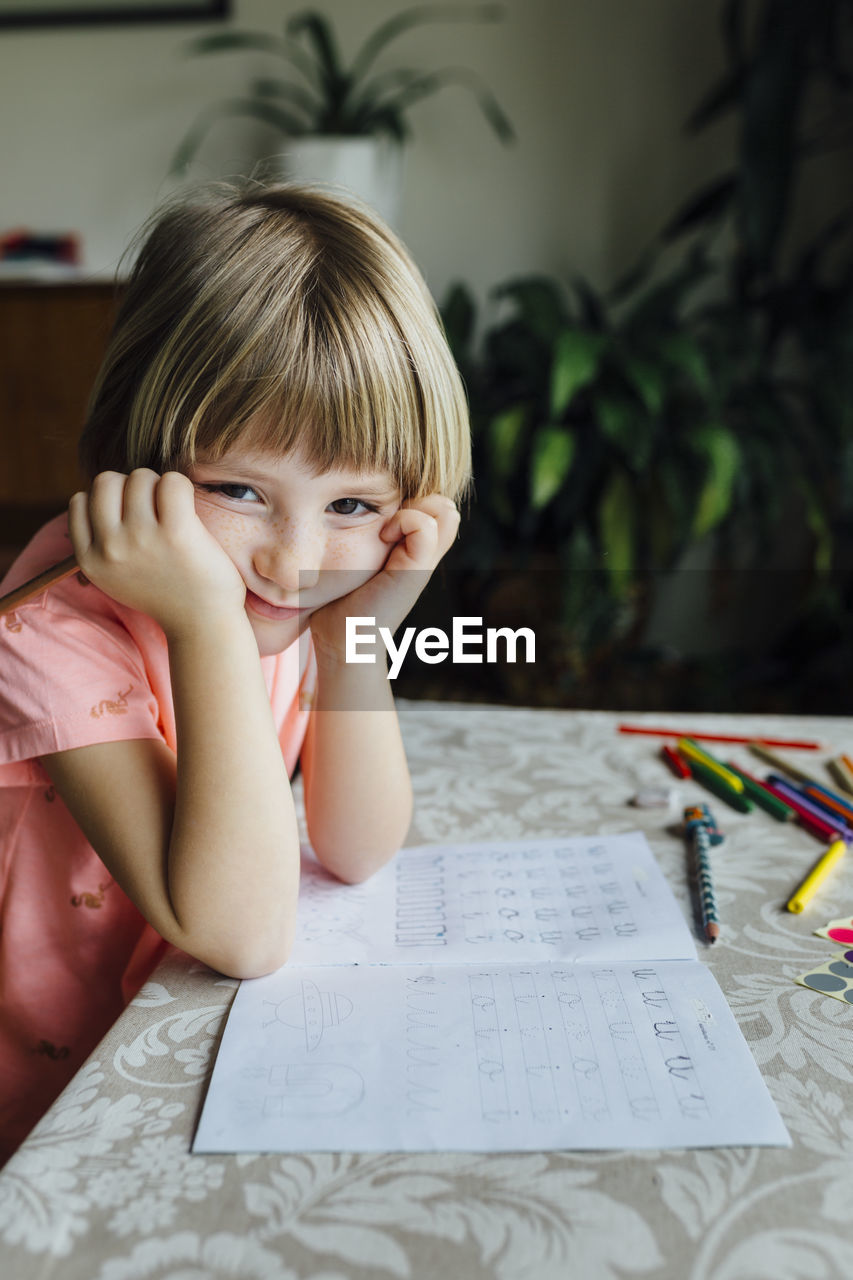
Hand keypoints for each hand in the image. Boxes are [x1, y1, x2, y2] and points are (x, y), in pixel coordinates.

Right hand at [68, 469, 247, 636]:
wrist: (202, 623)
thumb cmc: (165, 593)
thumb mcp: (115, 577)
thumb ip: (101, 544)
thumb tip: (96, 497)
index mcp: (89, 560)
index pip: (79, 502)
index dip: (107, 500)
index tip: (129, 515)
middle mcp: (110, 548)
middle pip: (106, 481)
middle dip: (130, 486)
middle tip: (153, 507)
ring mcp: (141, 538)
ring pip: (139, 477)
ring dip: (158, 485)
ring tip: (173, 508)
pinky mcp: (176, 532)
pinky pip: (172, 482)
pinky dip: (181, 485)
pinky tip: (188, 506)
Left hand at [308, 494, 460, 658]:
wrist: (343, 640)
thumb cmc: (340, 601)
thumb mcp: (353, 559)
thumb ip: (362, 538)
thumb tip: (351, 506)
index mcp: (413, 549)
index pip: (434, 503)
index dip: (413, 495)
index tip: (382, 514)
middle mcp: (426, 553)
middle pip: (444, 504)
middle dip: (419, 497)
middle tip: (388, 518)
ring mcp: (425, 561)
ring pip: (444, 508)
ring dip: (413, 507)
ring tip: (386, 528)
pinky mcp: (417, 570)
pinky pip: (426, 524)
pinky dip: (406, 519)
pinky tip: (383, 535)